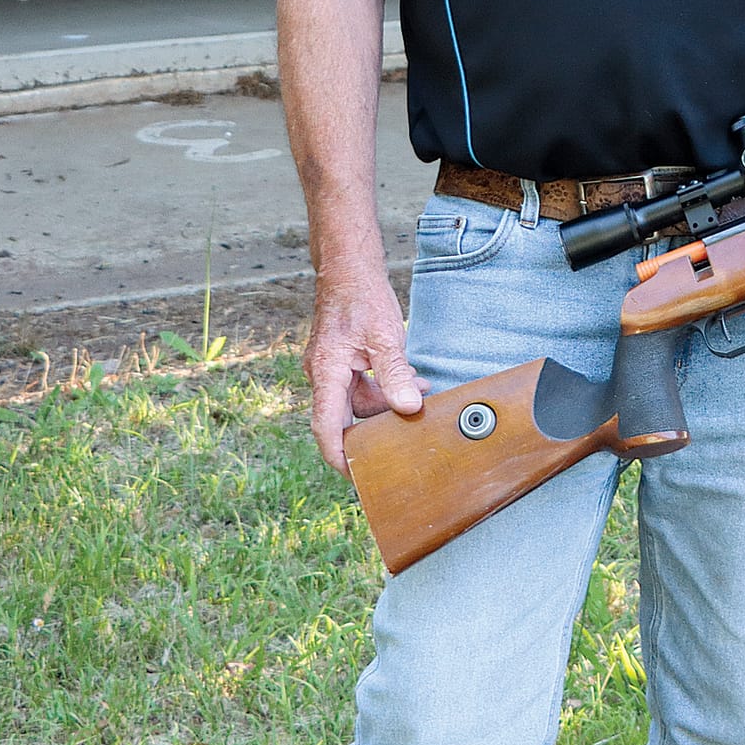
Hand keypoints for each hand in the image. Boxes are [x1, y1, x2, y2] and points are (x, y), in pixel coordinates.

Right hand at [304, 268, 428, 475]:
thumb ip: (394, 374)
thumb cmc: (362, 297)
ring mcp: (331, 367)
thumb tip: (408, 408)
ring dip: (386, 402)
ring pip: (357, 399)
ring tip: (421, 395)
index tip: (355, 477)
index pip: (326, 427)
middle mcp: (323, 374)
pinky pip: (361, 383)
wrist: (349, 268)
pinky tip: (411, 380)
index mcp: (326, 372)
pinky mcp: (342, 359)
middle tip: (404, 438)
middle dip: (374, 427)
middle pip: (345, 416)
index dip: (339, 456)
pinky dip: (384, 385)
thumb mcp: (384, 336)